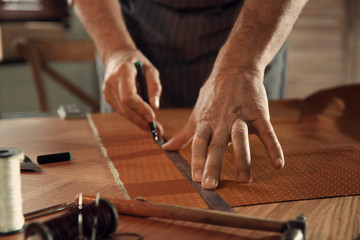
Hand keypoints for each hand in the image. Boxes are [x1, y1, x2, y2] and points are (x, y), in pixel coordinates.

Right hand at [103, 49, 162, 133]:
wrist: (117, 57)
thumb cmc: (137, 62)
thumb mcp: (151, 69)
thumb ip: (154, 86)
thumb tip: (155, 106)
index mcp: (122, 72)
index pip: (128, 96)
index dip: (140, 108)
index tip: (152, 117)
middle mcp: (111, 82)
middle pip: (125, 108)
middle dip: (141, 120)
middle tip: (157, 131)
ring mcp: (107, 90)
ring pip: (123, 112)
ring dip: (139, 122)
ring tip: (154, 130)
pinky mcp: (108, 97)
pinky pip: (122, 110)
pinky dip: (133, 117)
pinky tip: (144, 122)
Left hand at [163, 67, 283, 188]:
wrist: (235, 69)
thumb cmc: (213, 94)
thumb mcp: (196, 113)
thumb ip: (184, 134)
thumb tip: (165, 148)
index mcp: (206, 122)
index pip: (199, 143)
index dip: (197, 160)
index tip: (195, 179)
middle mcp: (221, 121)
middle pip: (216, 145)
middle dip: (213, 165)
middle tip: (210, 185)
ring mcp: (241, 117)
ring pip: (241, 139)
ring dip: (242, 159)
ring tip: (244, 180)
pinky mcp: (259, 114)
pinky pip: (267, 132)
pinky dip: (274, 147)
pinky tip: (278, 164)